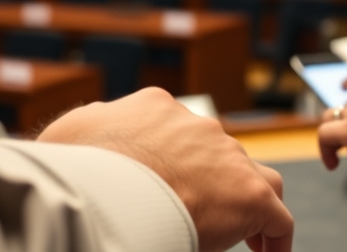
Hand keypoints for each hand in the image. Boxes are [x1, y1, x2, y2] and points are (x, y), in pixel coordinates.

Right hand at [38, 88, 292, 251]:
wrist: (108, 192)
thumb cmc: (79, 170)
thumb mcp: (69, 136)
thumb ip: (89, 128)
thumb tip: (91, 129)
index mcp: (157, 110)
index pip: (177, 131)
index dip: (178, 163)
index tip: (171, 191)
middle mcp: (198, 126)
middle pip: (216, 155)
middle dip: (213, 184)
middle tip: (202, 217)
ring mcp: (228, 157)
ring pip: (256, 177)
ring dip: (250, 202)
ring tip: (248, 236)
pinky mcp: (250, 195)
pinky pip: (277, 219)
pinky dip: (276, 238)